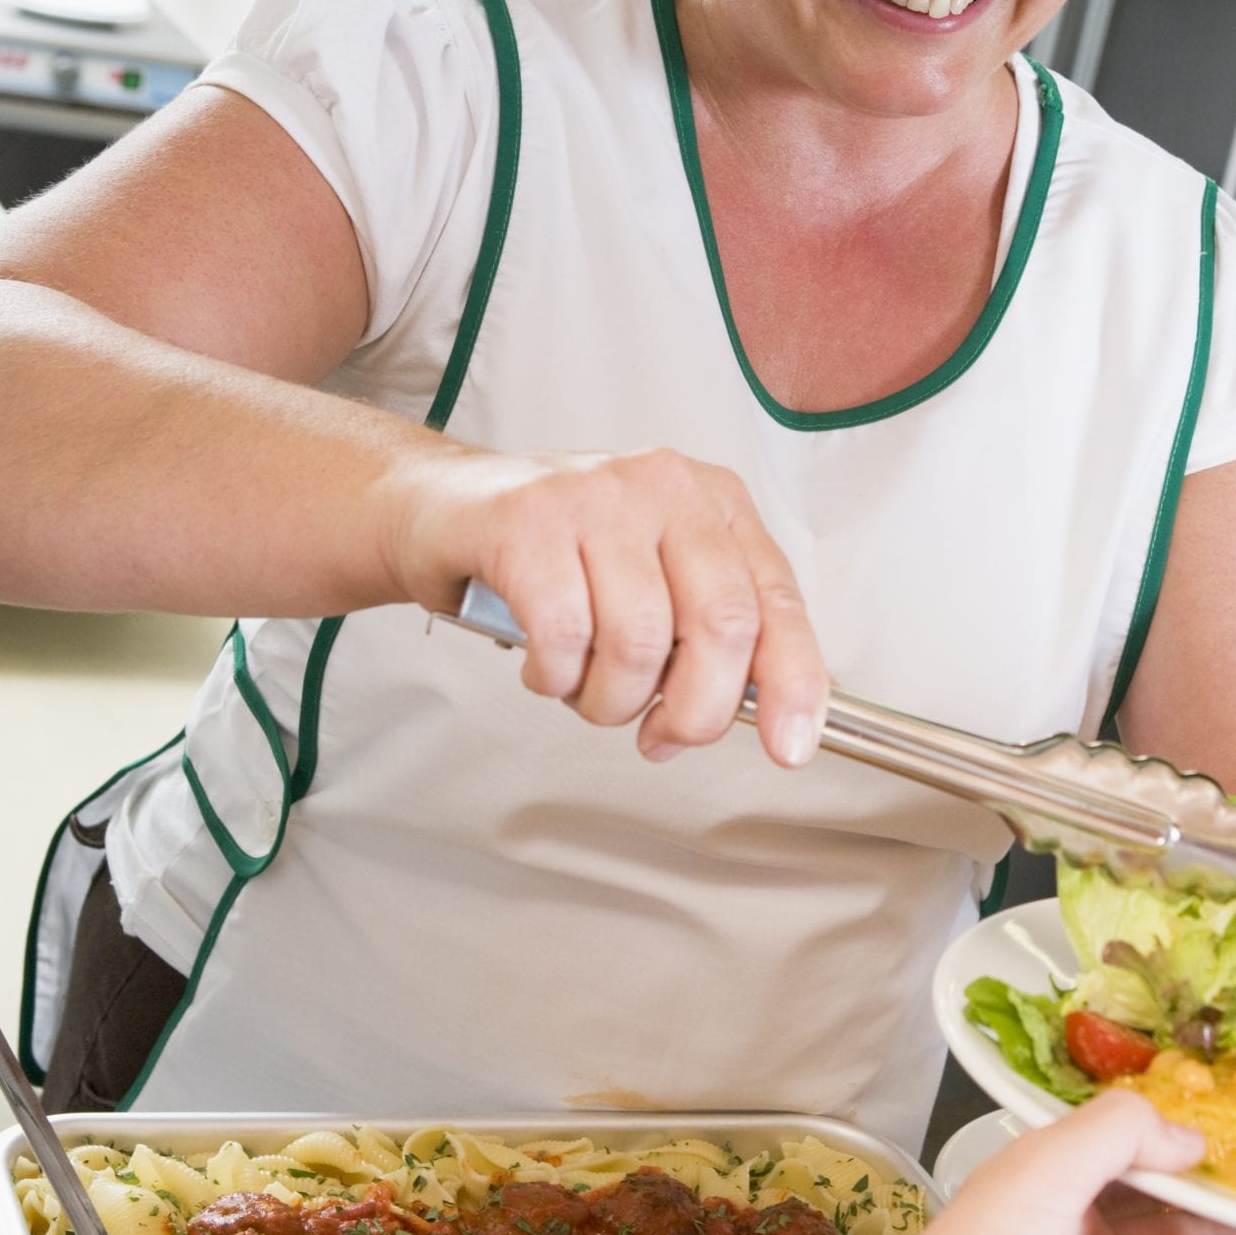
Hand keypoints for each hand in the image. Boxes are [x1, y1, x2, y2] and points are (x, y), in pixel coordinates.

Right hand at [376, 443, 828, 767]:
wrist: (441, 508)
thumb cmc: (555, 554)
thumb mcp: (653, 581)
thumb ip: (709, 637)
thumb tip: (768, 716)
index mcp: (714, 502)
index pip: (777, 600)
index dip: (794, 683)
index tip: (791, 747)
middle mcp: (665, 487)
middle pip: (722, 623)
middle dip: (697, 709)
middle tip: (661, 735)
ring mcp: (596, 496)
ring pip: (638, 641)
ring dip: (610, 699)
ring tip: (585, 687)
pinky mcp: (527, 519)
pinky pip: (563, 634)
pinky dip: (554, 676)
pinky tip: (544, 664)